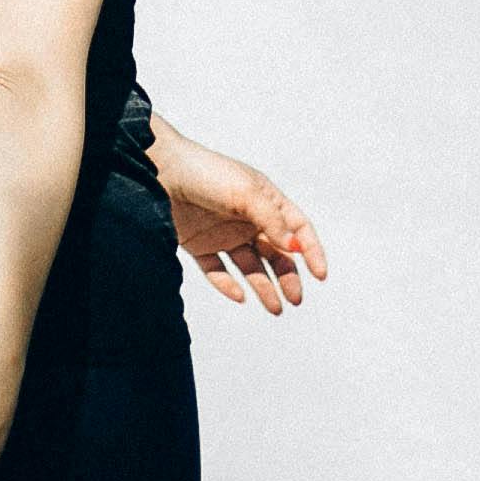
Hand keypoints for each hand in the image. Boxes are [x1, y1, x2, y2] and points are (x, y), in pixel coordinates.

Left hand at [159, 137, 328, 314]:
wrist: (159, 172)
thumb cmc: (207, 173)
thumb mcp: (246, 193)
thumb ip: (272, 220)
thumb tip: (294, 247)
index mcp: (265, 200)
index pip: (297, 227)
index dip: (311, 250)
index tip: (320, 275)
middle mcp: (247, 218)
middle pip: (276, 252)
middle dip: (288, 276)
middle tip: (295, 299)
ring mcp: (224, 233)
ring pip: (251, 267)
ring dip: (264, 287)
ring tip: (275, 309)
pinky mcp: (200, 246)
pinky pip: (218, 272)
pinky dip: (229, 286)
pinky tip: (241, 297)